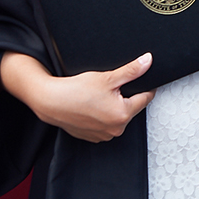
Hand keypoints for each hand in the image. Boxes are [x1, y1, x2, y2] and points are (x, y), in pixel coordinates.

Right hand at [0, 51, 154, 141]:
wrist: (51, 101)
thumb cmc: (75, 91)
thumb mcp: (107, 77)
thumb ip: (131, 70)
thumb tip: (147, 62)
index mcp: (123, 115)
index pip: (146, 98)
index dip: (144, 85)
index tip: (139, 79)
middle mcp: (115, 129)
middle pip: (132, 108)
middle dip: (126, 96)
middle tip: (111, 87)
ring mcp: (104, 135)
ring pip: (118, 116)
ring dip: (115, 107)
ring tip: (100, 96)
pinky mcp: (93, 137)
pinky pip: (106, 124)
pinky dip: (103, 115)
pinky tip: (93, 106)